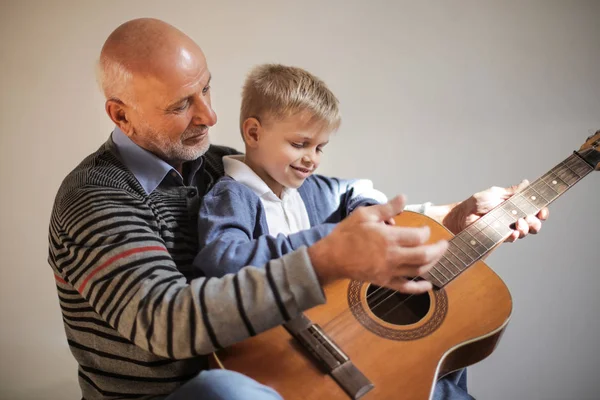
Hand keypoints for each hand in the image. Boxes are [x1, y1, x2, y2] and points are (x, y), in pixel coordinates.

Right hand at [308, 196, 447, 293]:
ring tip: (438, 257)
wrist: (331, 257)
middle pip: (424, 255)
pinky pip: (406, 288)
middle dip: (438, 250)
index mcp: (388, 237)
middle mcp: (392, 256)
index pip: (418, 236)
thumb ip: (387, 208)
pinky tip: (429, 285)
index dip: (426, 231)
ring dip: (433, 264)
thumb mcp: (365, 214)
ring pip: (418, 271)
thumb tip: (404, 197)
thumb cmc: (347, 234)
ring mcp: (389, 271)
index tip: (425, 228)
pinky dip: (419, 288)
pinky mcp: (384, 281)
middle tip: (445, 245)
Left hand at [444, 180, 548, 241]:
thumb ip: (512, 192)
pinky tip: (512, 232)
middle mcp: (514, 218)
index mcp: (515, 206)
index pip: (534, 209)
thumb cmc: (476, 203)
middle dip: (535, 222)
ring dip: (526, 228)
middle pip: (534, 223)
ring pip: (525, 232)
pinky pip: (512, 238)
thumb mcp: (496, 193)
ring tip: (519, 223)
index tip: (542, 211)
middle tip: (528, 218)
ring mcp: (508, 229)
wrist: (462, 216)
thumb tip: (527, 183)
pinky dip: (514, 235)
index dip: (542, 211)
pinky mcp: (500, 237)